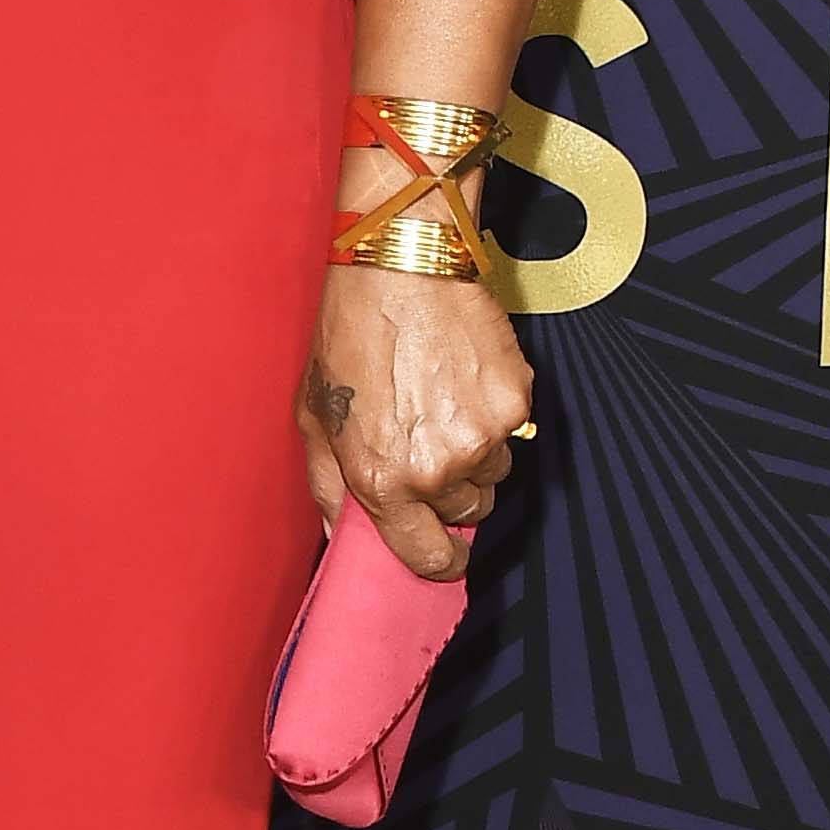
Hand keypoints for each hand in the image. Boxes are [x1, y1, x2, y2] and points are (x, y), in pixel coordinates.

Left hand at [297, 267, 534, 578]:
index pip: (427, 557)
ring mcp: (482, 436)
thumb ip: (327, 486)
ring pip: (493, 473)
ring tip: (440, 405)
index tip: (441, 553)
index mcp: (384, 479)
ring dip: (474, 455)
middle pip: (467, 513)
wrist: (401, 269)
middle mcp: (437, 468)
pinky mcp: (515, 402)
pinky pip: (513, 432)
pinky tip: (462, 381)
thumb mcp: (314, 416)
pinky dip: (493, 417)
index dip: (437, 561)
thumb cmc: (349, 334)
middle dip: (450, 493)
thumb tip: (339, 535)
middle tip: (427, 449)